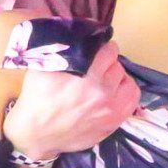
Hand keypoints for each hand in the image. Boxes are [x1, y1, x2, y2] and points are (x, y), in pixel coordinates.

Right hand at [3, 41, 137, 159]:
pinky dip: (125, 92)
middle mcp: (102, 93)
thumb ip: (63, 50)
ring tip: (107, 79)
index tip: (97, 50)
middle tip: (97, 66)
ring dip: (118, 78)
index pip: (109, 51)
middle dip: (108, 63)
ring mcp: (110, 110)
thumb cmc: (37, 98)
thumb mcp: (44, 67)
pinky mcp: (113, 123)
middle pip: (117, 66)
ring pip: (127, 82)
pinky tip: (115, 91)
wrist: (36, 134)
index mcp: (86, 77)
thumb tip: (75, 33)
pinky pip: (132, 100)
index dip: (103, 48)